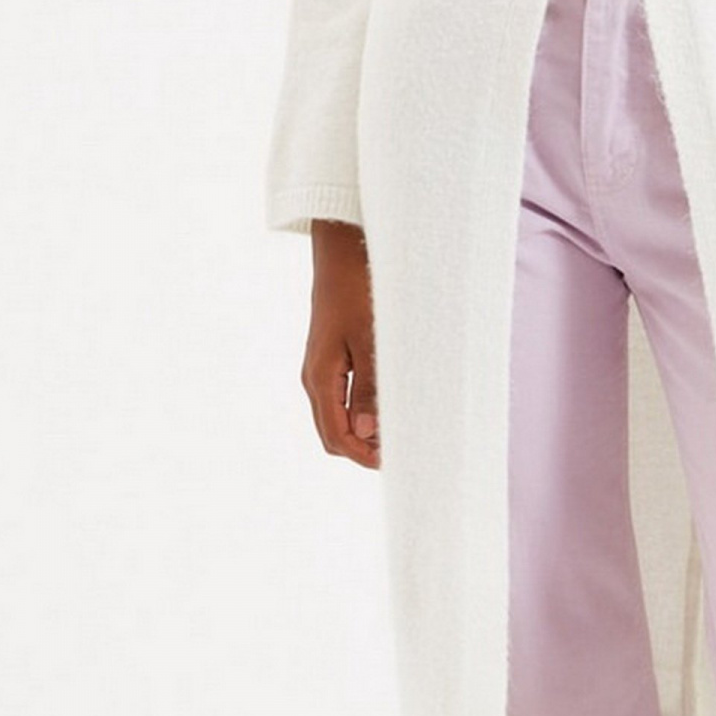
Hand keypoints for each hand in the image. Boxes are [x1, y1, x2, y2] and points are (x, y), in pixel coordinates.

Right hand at [302, 220, 382, 465]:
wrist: (342, 255)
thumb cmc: (358, 293)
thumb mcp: (370, 341)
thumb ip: (369, 389)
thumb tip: (368, 433)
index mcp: (321, 378)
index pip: (337, 436)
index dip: (363, 455)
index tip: (394, 460)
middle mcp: (315, 378)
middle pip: (333, 434)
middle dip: (362, 448)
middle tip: (400, 450)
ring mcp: (320, 369)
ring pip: (336, 417)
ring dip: (363, 431)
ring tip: (397, 430)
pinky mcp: (330, 359)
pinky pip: (340, 398)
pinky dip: (361, 411)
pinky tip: (386, 404)